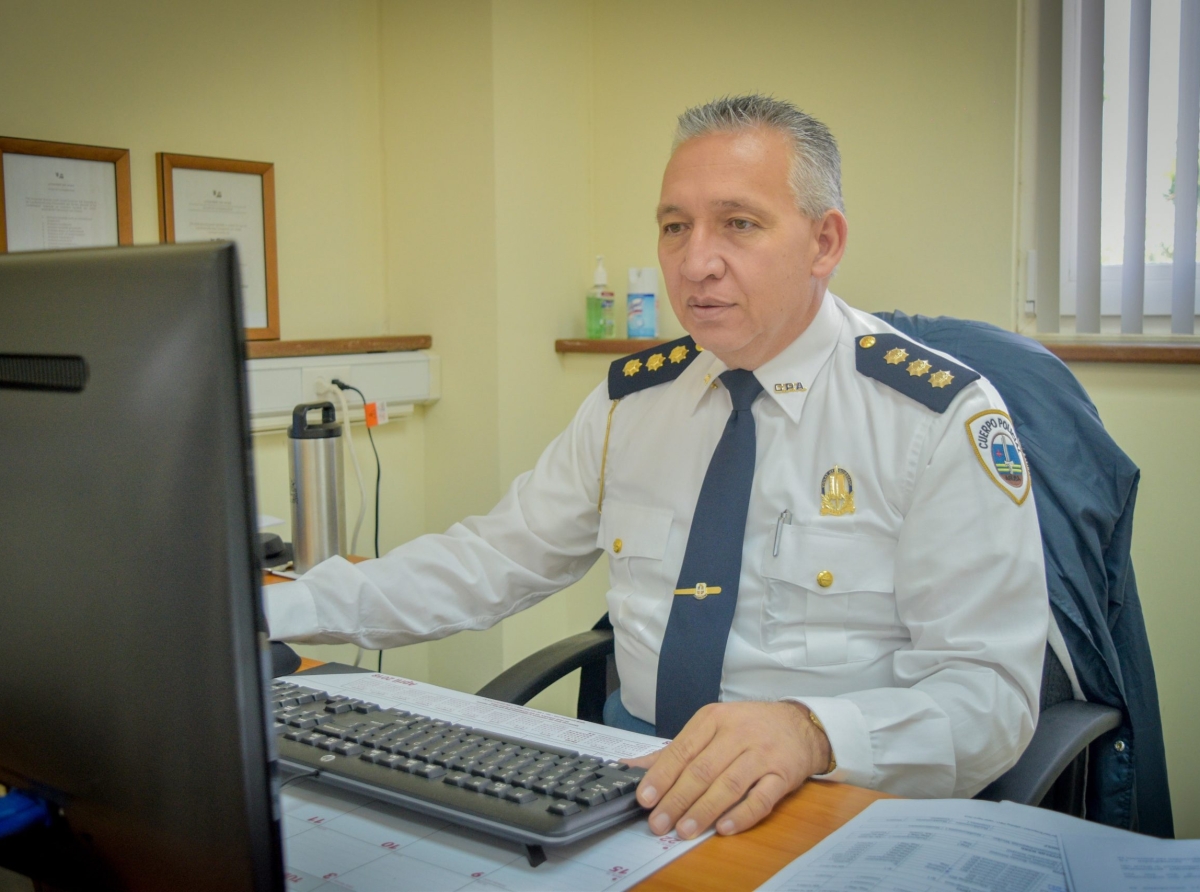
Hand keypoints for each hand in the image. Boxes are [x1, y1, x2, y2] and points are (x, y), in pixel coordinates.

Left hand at [623, 701, 830, 838]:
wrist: (800, 725)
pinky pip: (761, 798)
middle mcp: (737, 733)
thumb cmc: (748, 727)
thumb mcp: (711, 728)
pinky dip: (741, 814)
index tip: (645, 799)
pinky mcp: (783, 775)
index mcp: (713, 719)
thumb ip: (675, 751)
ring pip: (728, 785)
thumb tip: (632, 768)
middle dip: (677, 799)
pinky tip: (723, 827)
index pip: (682, 750)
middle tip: (659, 823)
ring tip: (684, 831)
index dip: (662, 776)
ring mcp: (762, 754)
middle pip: (702, 770)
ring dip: (704, 810)